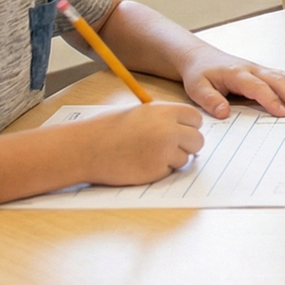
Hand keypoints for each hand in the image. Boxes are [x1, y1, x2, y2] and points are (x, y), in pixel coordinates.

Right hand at [75, 101, 206, 184]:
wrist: (86, 148)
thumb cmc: (108, 128)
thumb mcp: (139, 112)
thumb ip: (164, 117)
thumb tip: (185, 127)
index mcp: (165, 112)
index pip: (196, 119)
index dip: (189, 126)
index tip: (183, 131)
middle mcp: (169, 131)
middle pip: (197, 140)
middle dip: (187, 145)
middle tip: (171, 147)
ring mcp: (164, 152)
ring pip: (185, 158)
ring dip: (172, 159)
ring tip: (148, 154)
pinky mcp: (156, 171)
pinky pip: (169, 172)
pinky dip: (159, 170)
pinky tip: (140, 163)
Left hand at [181, 47, 284, 117]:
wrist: (200, 57)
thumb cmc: (200, 73)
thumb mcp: (197, 88)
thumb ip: (210, 100)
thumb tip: (224, 112)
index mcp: (237, 73)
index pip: (258, 87)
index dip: (271, 100)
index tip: (283, 113)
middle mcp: (252, 69)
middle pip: (278, 81)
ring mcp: (260, 68)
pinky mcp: (263, 71)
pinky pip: (284, 76)